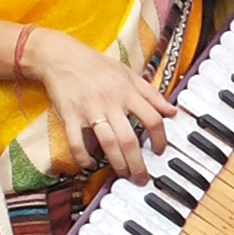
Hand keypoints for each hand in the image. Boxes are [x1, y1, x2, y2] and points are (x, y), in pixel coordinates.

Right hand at [34, 32, 176, 183]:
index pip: (152, 119)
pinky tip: (89, 165)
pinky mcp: (69, 116)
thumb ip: (151, 94)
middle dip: (138, 164)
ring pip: (107, 144)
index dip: (160, 139)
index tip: (160, 151)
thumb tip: (172, 111)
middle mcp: (110, 103)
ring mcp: (89, 111)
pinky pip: (76, 142)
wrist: (61, 57)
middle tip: (142, 178)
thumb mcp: (128, 74)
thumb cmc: (96, 65)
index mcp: (127, 92)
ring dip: (117, 164)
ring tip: (123, 175)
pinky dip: (83, 157)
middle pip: (129, 140)